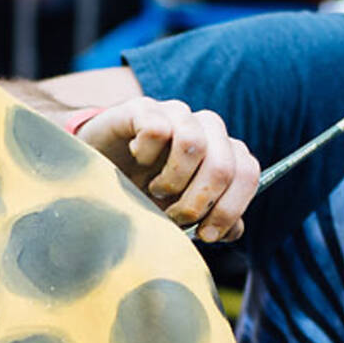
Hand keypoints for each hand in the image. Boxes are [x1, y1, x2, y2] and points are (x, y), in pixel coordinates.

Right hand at [76, 97, 259, 241]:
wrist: (95, 168)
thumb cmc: (142, 190)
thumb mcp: (177, 210)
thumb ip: (209, 217)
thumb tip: (235, 230)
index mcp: (222, 150)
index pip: (247, 171)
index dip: (232, 207)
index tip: (206, 235)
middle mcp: (204, 127)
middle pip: (224, 163)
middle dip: (200, 201)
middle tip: (176, 218)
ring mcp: (174, 113)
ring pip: (194, 143)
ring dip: (174, 180)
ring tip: (155, 191)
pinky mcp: (142, 107)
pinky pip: (156, 129)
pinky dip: (146, 155)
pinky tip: (135, 162)